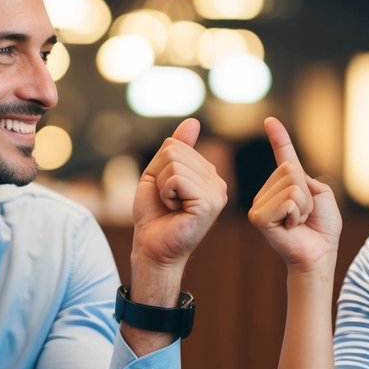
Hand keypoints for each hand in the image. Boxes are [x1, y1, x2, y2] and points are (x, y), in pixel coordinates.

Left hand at [131, 118, 227, 275]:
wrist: (151, 247)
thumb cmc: (154, 215)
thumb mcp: (159, 174)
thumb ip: (175, 148)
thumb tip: (193, 121)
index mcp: (208, 175)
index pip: (176, 145)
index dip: (160, 167)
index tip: (166, 192)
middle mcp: (217, 182)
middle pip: (175, 152)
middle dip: (160, 176)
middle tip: (167, 201)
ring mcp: (216, 193)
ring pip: (174, 165)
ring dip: (163, 186)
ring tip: (171, 206)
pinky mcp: (209, 203)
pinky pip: (177, 179)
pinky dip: (167, 194)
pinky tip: (174, 210)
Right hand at [248, 117, 341, 273]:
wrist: (319, 254)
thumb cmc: (322, 229)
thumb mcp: (322, 195)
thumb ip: (306, 178)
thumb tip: (290, 166)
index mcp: (284, 186)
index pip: (282, 156)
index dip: (278, 138)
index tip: (271, 121)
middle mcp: (268, 192)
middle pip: (291, 171)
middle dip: (306, 194)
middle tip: (304, 215)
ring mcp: (260, 205)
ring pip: (291, 186)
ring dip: (303, 206)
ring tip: (298, 221)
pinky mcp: (258, 217)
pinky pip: (287, 200)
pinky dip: (296, 213)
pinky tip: (290, 227)